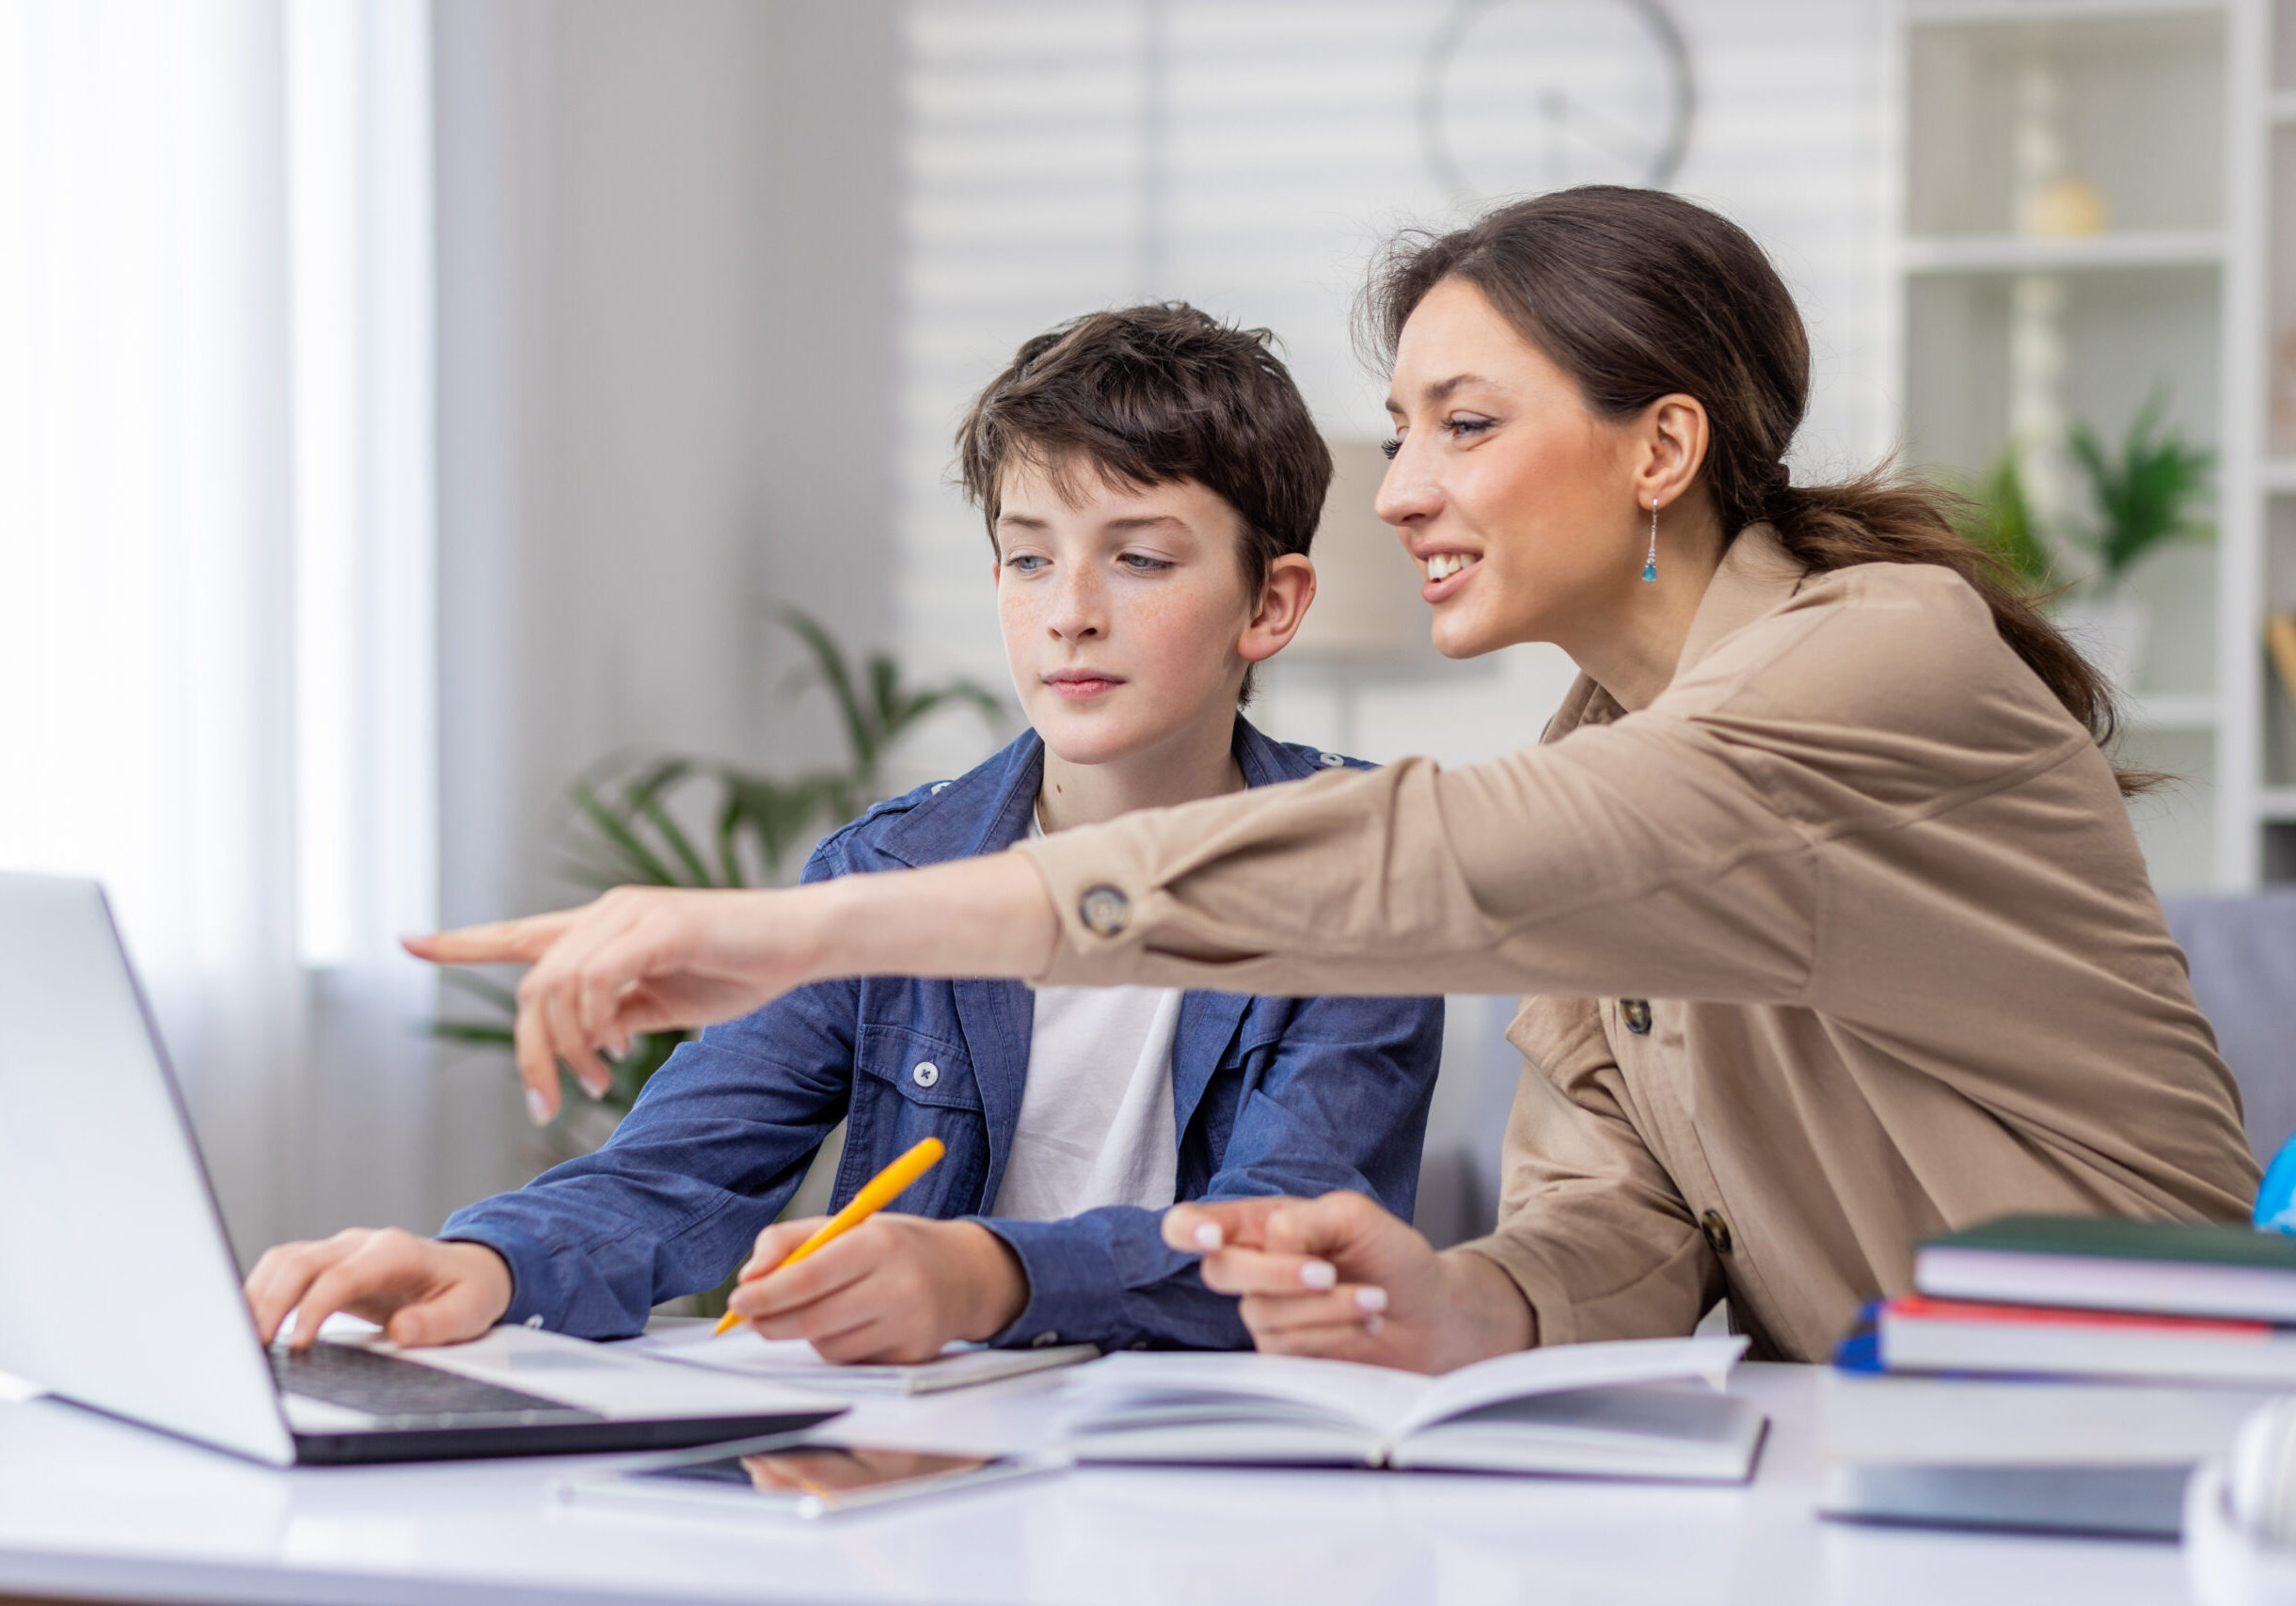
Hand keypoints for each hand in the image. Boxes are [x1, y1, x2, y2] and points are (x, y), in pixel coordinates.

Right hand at [243, 1228, 513, 1350]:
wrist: (471, 1270)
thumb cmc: (468, 1290)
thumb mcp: (470, 1311)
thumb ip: (438, 1323)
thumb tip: (402, 1331)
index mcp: (394, 1253)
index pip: (339, 1277)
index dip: (312, 1309)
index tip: (296, 1344)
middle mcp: (361, 1245)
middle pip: (300, 1262)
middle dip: (271, 1302)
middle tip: (254, 1346)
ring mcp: (341, 1251)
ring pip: (284, 1260)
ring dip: (259, 1295)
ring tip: (244, 1337)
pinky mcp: (327, 1264)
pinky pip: (284, 1269)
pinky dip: (262, 1291)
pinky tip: (251, 1321)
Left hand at [406, 885, 809, 1123]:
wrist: (802, 941)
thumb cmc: (740, 967)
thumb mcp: (664, 999)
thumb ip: (618, 1010)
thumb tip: (584, 1039)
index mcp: (602, 927)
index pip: (518, 933)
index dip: (461, 942)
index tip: (408, 942)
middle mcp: (605, 912)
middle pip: (531, 986)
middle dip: (531, 1054)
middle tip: (554, 1102)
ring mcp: (630, 915)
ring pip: (557, 988)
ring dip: (568, 1049)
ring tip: (599, 1080)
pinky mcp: (659, 927)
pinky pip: (599, 980)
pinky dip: (597, 1024)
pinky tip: (621, 1050)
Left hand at [723, 1214, 1028, 1363]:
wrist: (965, 1274)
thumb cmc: (894, 1246)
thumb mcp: (847, 1224)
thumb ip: (788, 1240)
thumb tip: (749, 1277)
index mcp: (879, 1243)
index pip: (809, 1277)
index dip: (766, 1294)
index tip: (738, 1300)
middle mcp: (899, 1285)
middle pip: (814, 1319)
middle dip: (772, 1322)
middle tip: (750, 1317)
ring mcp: (909, 1325)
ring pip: (829, 1346)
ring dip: (806, 1334)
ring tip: (818, 1309)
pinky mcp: (912, 1355)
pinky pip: (852, 1360)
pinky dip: (836, 1346)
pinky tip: (851, 1324)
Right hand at [1162, 1192, 1534, 1372]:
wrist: (1434, 1317)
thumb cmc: (1394, 1261)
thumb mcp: (1357, 1218)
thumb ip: (1307, 1220)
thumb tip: (1271, 1242)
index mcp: (1261, 1226)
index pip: (1194, 1225)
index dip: (1188, 1230)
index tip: (1212, 1238)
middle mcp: (1255, 1270)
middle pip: (1219, 1271)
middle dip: (1277, 1273)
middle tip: (1327, 1272)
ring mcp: (1267, 1315)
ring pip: (1262, 1313)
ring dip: (1325, 1305)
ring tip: (1375, 1298)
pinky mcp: (1285, 1356)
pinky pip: (1287, 1347)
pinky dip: (1332, 1331)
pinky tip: (1365, 1322)